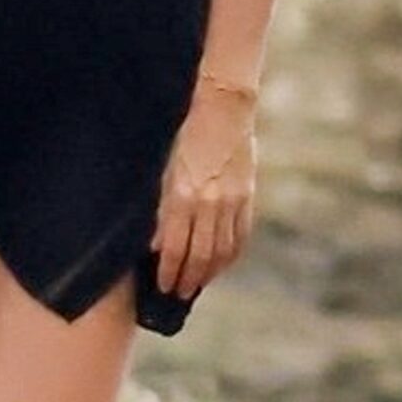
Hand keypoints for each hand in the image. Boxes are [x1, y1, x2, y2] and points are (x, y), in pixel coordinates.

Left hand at [151, 85, 256, 300]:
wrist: (222, 109)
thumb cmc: (184, 134)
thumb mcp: (162, 168)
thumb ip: (159, 208)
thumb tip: (154, 243)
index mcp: (182, 196)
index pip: (173, 247)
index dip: (168, 271)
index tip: (163, 286)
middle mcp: (208, 204)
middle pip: (199, 255)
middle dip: (188, 278)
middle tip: (180, 293)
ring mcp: (232, 202)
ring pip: (222, 250)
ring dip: (210, 272)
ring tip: (198, 283)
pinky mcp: (247, 196)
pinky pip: (240, 236)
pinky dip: (231, 255)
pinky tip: (222, 264)